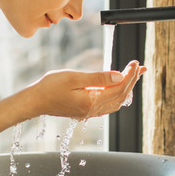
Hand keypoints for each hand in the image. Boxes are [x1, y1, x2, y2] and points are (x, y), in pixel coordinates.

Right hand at [30, 60, 145, 119]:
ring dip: (127, 88)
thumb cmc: (50, 87)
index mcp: (92, 102)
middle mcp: (93, 110)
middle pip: (121, 96)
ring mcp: (89, 112)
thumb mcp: (74, 78)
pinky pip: (108, 105)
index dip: (130, 75)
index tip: (135, 63)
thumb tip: (119, 77)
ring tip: (133, 75)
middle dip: (132, 80)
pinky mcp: (85, 111)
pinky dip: (117, 95)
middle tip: (139, 67)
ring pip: (116, 102)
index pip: (119, 88)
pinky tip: (117, 87)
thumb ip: (98, 78)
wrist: (35, 101)